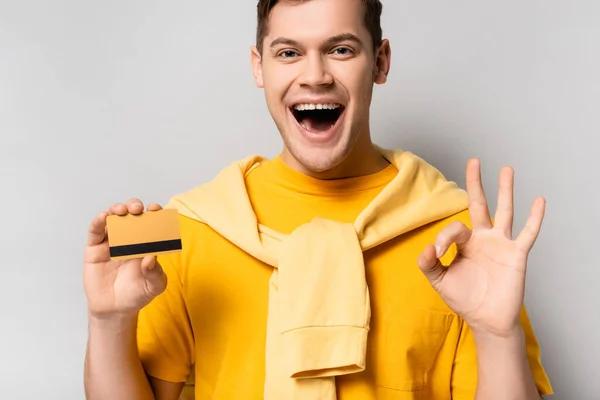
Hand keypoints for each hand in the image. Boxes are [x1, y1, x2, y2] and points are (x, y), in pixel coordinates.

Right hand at [83, 199, 166, 320]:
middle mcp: (129, 238)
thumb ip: (155, 273)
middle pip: (131, 215)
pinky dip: (98, 221)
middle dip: (134, 206)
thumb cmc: (137, 294)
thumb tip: (150, 258)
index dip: (154, 213)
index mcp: (147, 243)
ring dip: (117, 209)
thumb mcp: (154, 286)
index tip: (157, 209)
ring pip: (113, 218)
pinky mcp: (95, 249)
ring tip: (121, 210)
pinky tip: (103, 217)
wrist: (115, 310)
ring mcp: (111, 242)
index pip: (151, 223)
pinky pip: (95, 231)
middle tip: (138, 208)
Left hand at [417, 159, 545, 336]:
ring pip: (504, 211)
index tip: (438, 253)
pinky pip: (527, 233)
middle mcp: (483, 238)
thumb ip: (428, 264)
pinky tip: (539, 200)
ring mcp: (501, 244)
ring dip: (505, 190)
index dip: (445, 237)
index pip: (455, 228)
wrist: (486, 319)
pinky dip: (534, 218)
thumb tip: (427, 247)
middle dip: (475, 183)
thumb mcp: (439, 281)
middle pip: (479, 204)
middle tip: (474, 161)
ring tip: (507, 169)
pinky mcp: (516, 255)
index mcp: (465, 243)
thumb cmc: (464, 298)